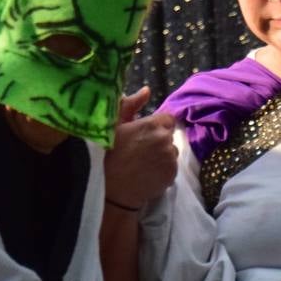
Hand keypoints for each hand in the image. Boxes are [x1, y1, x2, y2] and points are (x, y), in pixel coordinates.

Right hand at [103, 87, 177, 210]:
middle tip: (141, 149)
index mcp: (151, 125)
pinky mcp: (172, 174)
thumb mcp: (113, 126)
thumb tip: (147, 90)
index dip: (157, 125)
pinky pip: (171, 166)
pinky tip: (148, 172)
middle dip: (159, 139)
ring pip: (171, 151)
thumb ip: (131, 105)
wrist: (112, 190)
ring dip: (163, 153)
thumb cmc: (108, 155)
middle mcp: (165, 139)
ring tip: (144, 162)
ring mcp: (170, 158)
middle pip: (169, 134)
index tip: (145, 134)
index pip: (168, 118)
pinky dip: (164, 168)